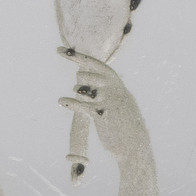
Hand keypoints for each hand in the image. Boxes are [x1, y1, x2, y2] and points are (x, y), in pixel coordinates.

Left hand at [58, 50, 152, 167]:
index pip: (96, 64)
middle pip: (91, 73)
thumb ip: (103, 89)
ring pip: (86, 89)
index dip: (78, 56)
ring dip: (78, 89)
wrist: (134, 145)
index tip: (61, 50)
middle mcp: (113, 90)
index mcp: (117, 84)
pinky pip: (83, 107)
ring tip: (75, 89)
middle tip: (64, 61)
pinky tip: (61, 101)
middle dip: (78, 67)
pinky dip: (71, 103)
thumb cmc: (122, 122)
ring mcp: (108, 103)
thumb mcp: (116, 101)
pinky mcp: (102, 117)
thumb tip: (83, 79)